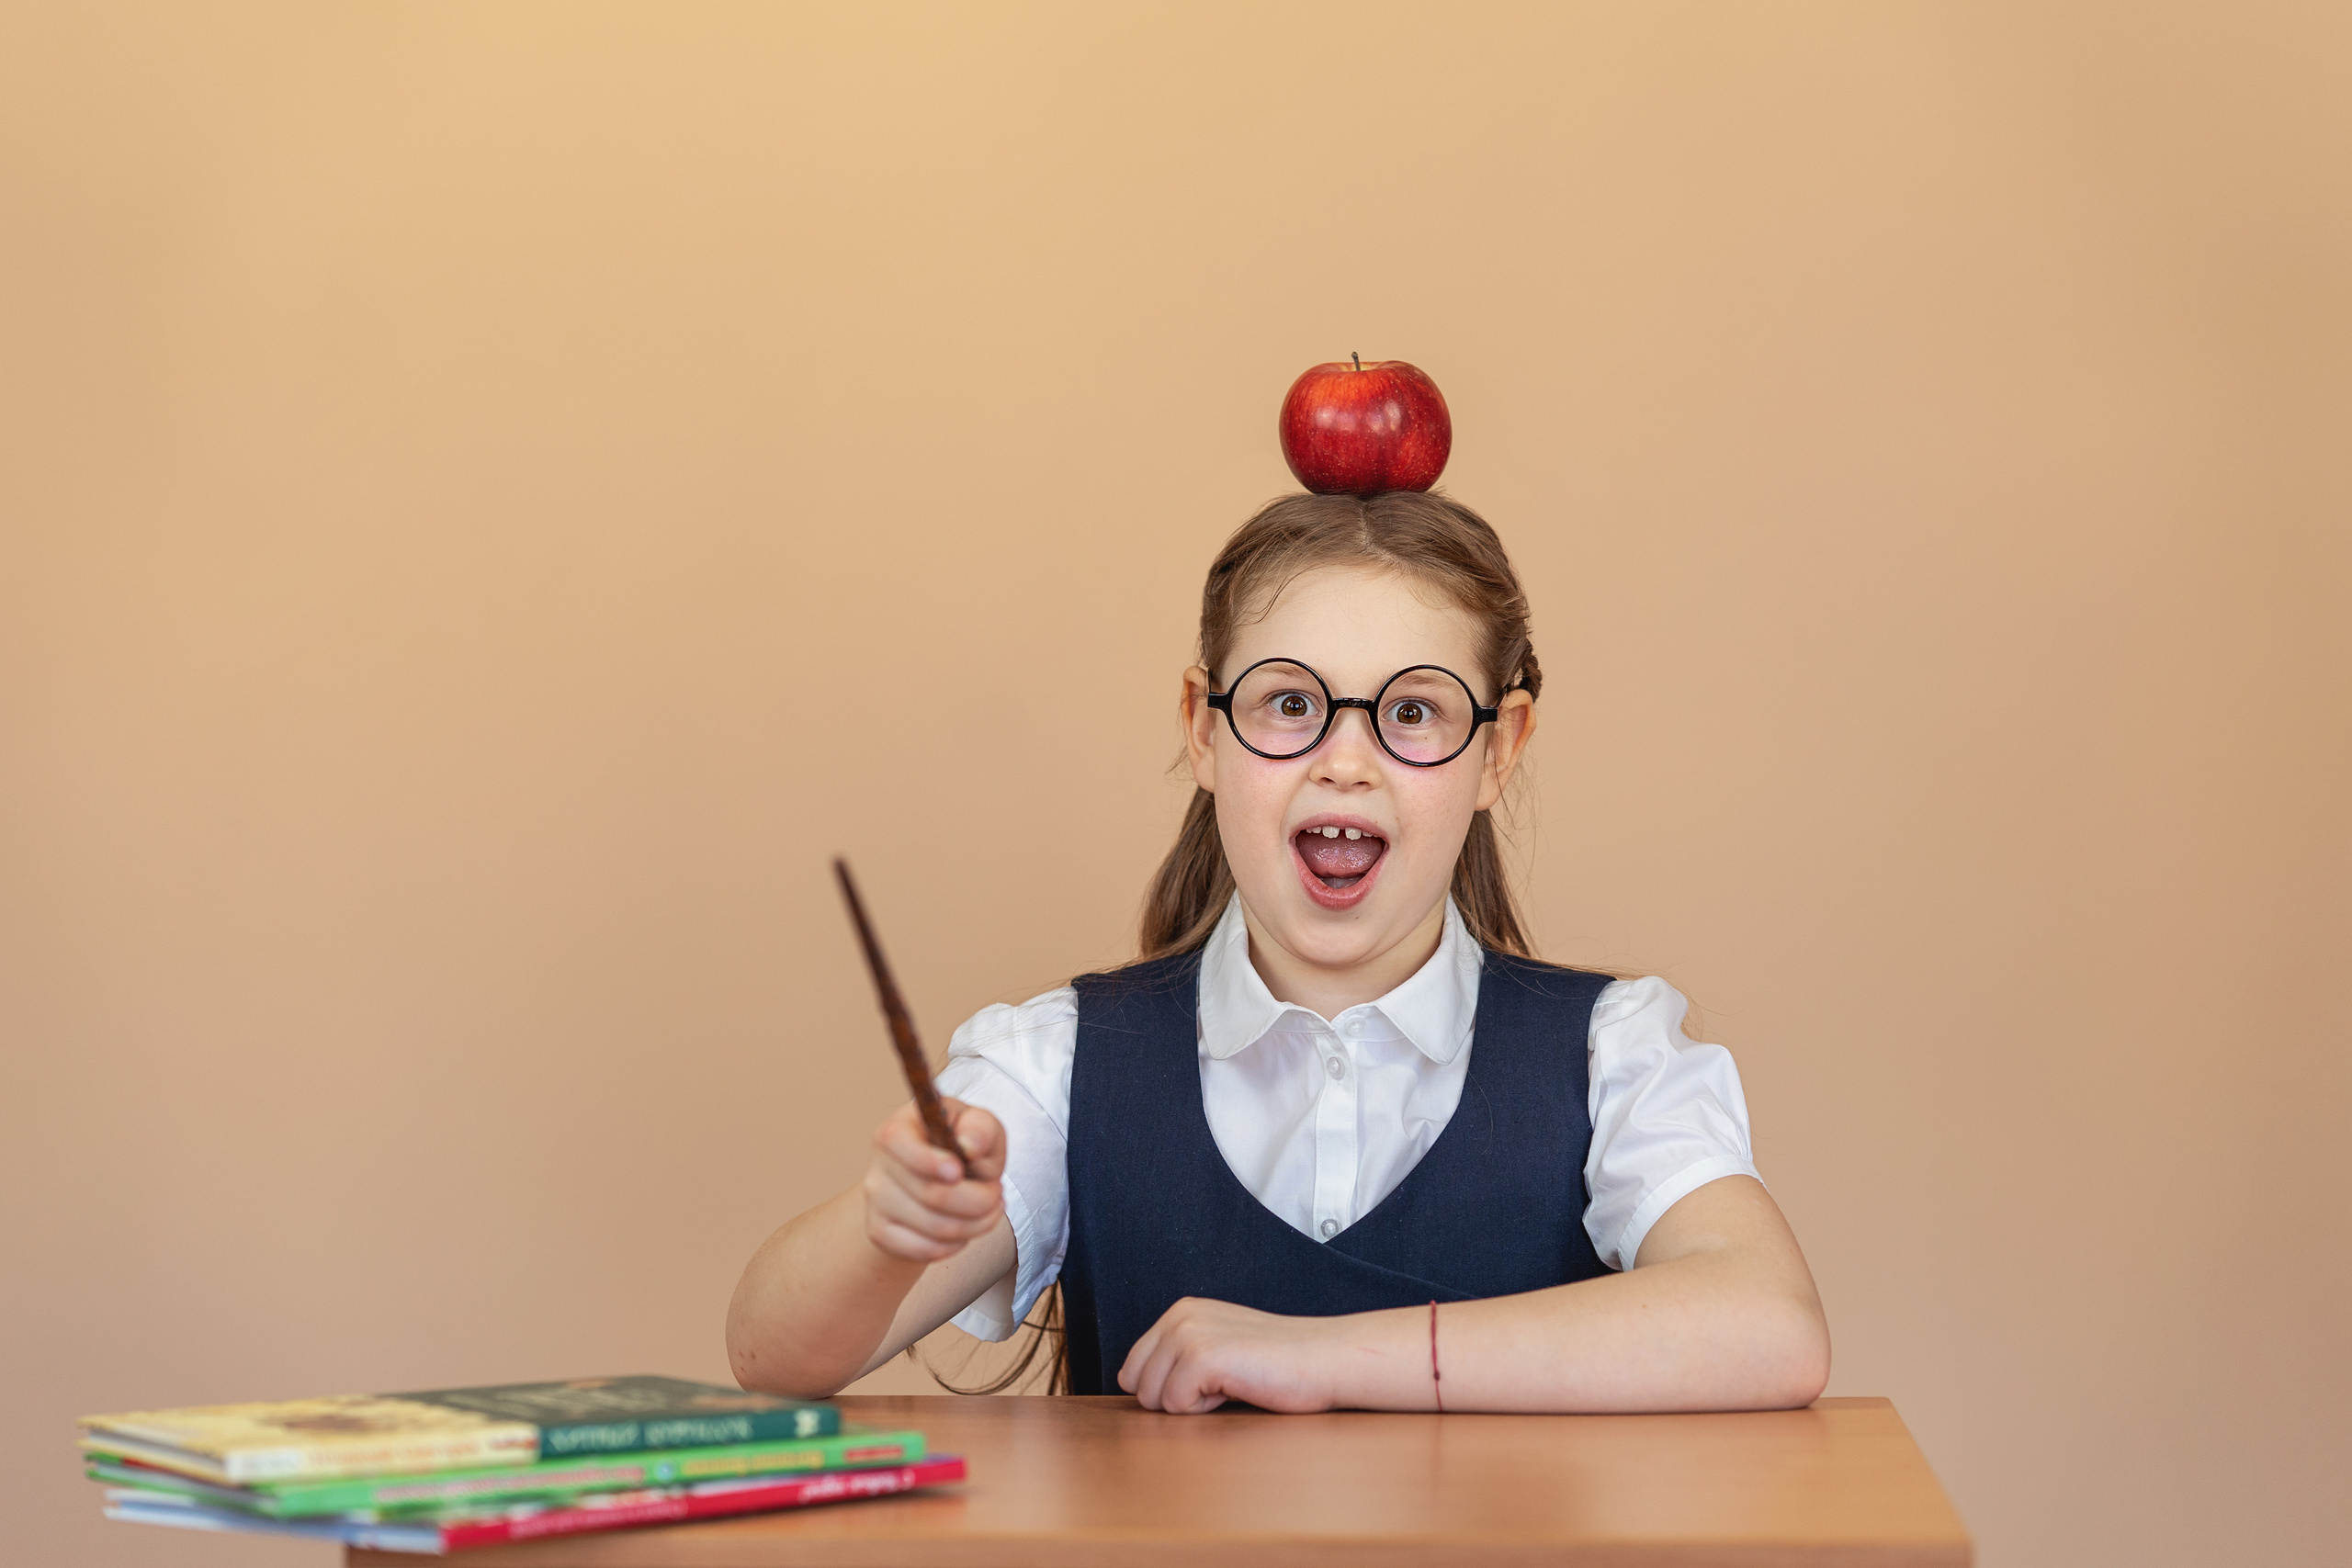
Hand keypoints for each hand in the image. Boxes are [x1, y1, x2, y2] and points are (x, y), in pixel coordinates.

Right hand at [861, 1098, 1003, 1264]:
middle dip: (978, 1199)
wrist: (940, 1182)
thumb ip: (981, 1127)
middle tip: (996, 1193)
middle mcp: (879, 1164)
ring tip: (989, 1209)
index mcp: (898, 1129)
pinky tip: (967, 1228)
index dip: (929, 1161)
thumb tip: (970, 1145)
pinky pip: (924, 1249)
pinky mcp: (880, 1233)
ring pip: (934, 1227)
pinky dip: (957, 1244)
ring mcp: (876, 1202)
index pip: (898, 1143)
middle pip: (929, 1193)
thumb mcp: (979, 1126)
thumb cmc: (961, 1148)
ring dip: (976, 1223)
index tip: (959, 1172)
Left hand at [1118, 1297, 1341, 1413]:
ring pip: (1153, 1399)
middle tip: (1223, 1383)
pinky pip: (1176, 1406)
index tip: (1212, 1379)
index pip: (1133, 1368)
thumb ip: (1175, 1357)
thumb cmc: (1277, 1364)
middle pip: (1137, 1385)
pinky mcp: (1201, 1356)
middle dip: (1175, 1398)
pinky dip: (1206, 1410)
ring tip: (1232, 1384)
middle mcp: (1179, 1316)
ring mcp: (1189, 1334)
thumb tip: (1128, 1381)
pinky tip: (1237, 1388)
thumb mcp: (1218, 1348)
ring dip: (1192, 1404)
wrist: (1323, 1360)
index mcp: (1180, 1312)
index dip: (1168, 1389)